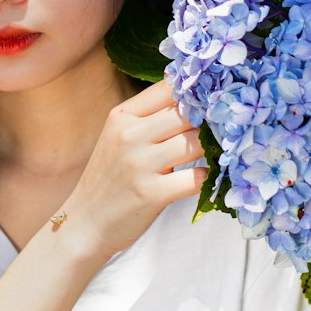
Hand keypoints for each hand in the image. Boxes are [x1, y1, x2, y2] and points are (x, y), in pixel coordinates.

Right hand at [58, 81, 206, 263]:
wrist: (86, 221)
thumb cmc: (109, 177)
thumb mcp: (118, 137)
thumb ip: (148, 117)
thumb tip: (194, 100)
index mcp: (121, 116)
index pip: (168, 88)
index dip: (194, 91)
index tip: (210, 100)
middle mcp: (129, 135)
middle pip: (187, 113)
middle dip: (209, 120)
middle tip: (224, 129)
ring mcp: (139, 165)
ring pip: (196, 142)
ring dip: (213, 148)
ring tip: (219, 152)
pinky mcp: (151, 194)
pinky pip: (196, 178)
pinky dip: (209, 177)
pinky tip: (208, 177)